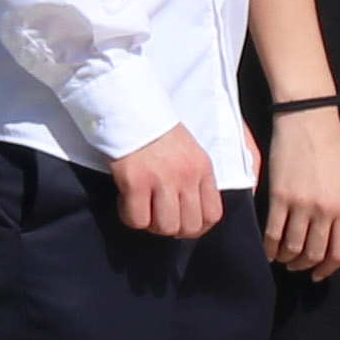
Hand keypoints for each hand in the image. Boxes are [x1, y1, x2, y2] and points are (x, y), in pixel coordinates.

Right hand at [108, 125, 222, 238]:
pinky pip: (137, 219)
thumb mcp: (191, 150)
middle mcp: (187, 177)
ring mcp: (162, 180)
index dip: (197, 227)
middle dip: (173, 229)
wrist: (129, 109)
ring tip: (142, 208)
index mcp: (203, 169)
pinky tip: (126, 200)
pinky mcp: (136, 182)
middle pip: (189, 227)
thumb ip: (195, 176)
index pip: (213, 214)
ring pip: (165, 227)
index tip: (183, 224)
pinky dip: (129, 216)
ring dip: (151, 224)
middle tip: (158, 217)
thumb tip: (192, 207)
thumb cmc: (157, 131)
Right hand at [260, 107, 339, 276]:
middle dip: (304, 266)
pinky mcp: (279, 197)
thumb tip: (329, 236)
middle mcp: (325, 210)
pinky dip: (269, 246)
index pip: (339, 252)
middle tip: (296, 267)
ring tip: (281, 258)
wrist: (309, 121)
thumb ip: (339, 210)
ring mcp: (302, 204)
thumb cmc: (329, 149)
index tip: (318, 274)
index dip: (327, 268)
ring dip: (285, 258)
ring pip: (292, 246)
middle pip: (314, 253)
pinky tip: (268, 249)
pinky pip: (272, 232)